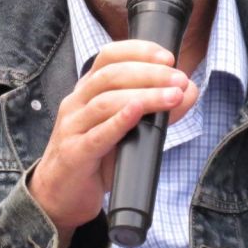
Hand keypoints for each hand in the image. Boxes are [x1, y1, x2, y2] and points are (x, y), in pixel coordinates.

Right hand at [29, 39, 198, 236]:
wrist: (59, 196)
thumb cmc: (95, 157)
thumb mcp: (125, 128)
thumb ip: (154, 109)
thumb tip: (188, 90)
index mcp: (87, 90)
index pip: (108, 56)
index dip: (138, 51)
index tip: (168, 57)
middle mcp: (76, 102)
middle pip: (111, 76)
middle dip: (150, 73)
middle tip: (179, 79)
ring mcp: (72, 128)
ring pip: (106, 102)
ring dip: (144, 96)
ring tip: (172, 97)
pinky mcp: (74, 154)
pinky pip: (96, 135)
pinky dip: (119, 121)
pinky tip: (136, 112)